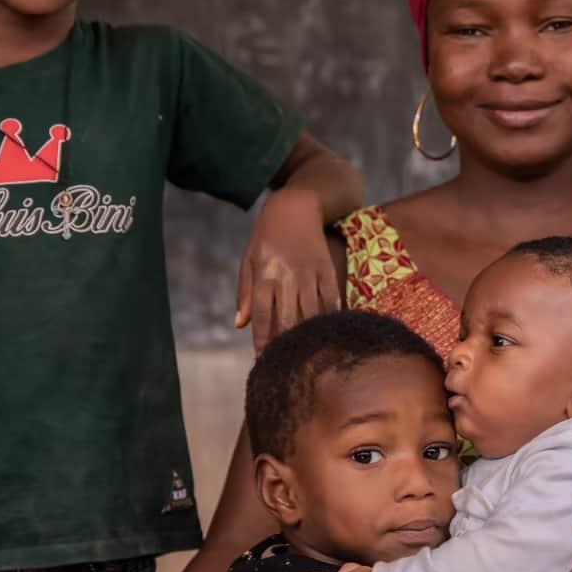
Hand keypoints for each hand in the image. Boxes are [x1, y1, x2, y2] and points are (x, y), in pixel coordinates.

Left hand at [236, 186, 340, 351]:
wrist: (297, 205)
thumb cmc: (267, 235)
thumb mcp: (250, 259)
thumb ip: (245, 292)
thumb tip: (240, 324)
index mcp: (265, 274)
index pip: (264, 315)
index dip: (263, 341)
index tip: (263, 361)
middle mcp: (288, 275)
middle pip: (288, 319)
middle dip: (285, 345)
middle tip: (286, 366)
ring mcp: (310, 272)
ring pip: (311, 313)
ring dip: (308, 337)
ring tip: (307, 356)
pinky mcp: (328, 269)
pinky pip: (332, 300)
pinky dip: (330, 319)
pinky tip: (328, 335)